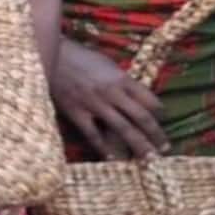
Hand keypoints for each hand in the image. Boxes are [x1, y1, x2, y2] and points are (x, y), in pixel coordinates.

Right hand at [49, 40, 166, 159]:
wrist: (49, 54)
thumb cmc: (78, 56)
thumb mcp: (106, 63)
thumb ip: (120, 80)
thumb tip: (133, 94)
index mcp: (121, 78)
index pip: (148, 99)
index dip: (159, 111)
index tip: (163, 119)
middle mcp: (112, 93)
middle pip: (140, 117)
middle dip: (155, 134)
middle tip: (165, 148)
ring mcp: (94, 104)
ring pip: (122, 128)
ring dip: (138, 145)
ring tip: (149, 159)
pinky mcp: (76, 112)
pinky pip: (93, 134)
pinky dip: (104, 148)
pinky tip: (113, 160)